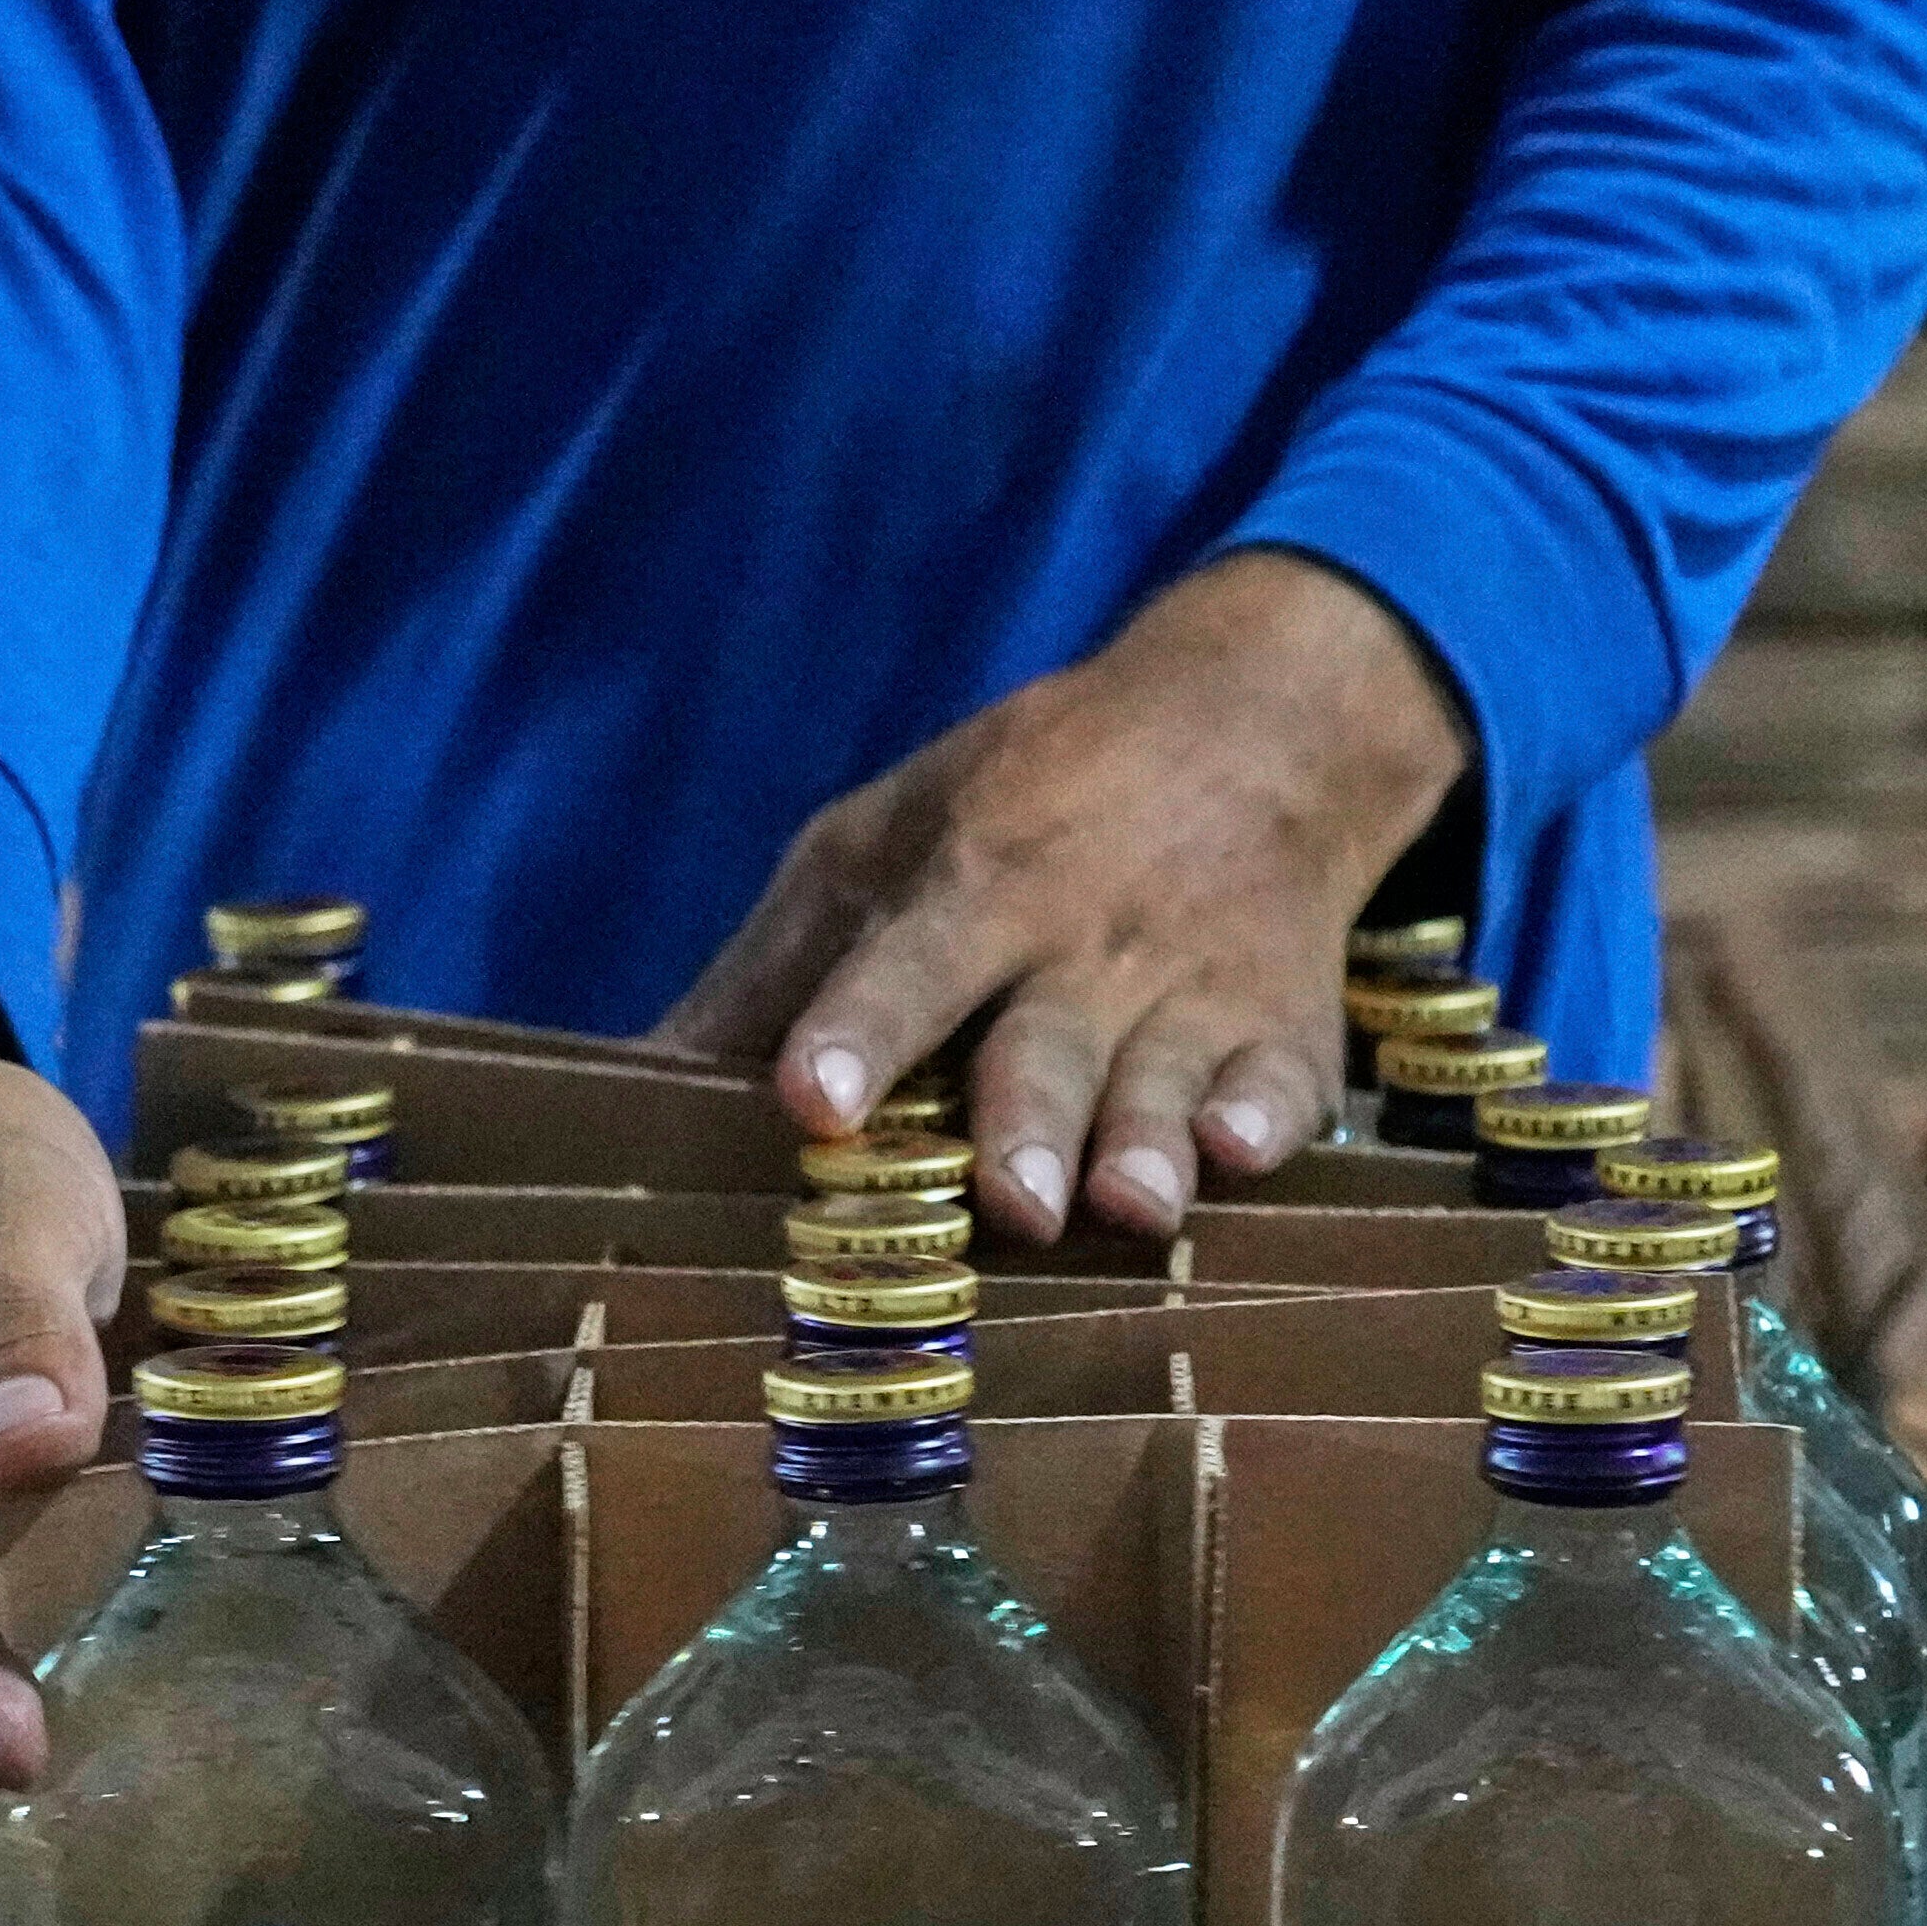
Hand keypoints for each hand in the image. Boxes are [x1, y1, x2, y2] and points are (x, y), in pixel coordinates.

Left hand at [659, 551, 1470, 1240]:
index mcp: (973, 887)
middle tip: (1008, 1203)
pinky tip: (1247, 1149)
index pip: (905, 966)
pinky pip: (1287, 1080)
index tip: (815, 1100)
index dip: (861, 1033)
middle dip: (1025, 1123)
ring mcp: (1192, 986)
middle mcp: (1082, 944)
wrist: (1254, 722)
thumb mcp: (885, 838)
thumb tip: (640, 1084)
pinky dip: (1273, 1116)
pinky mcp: (1284, 1023)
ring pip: (1165, 1079)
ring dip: (1146, 1143)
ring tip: (1126, 1203)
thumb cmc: (1032, 799)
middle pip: (1045, 1049)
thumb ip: (776, 969)